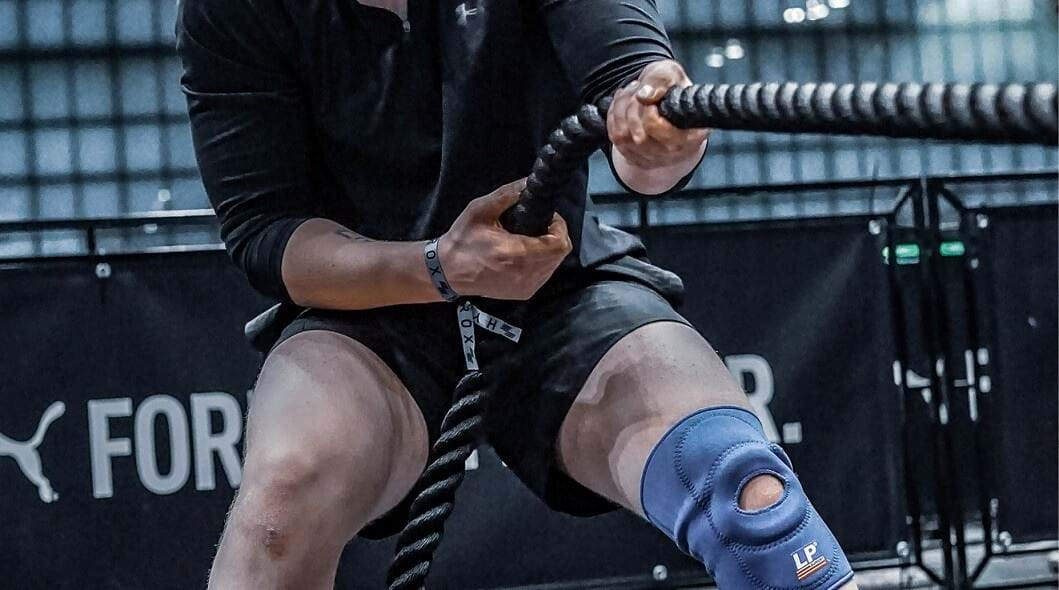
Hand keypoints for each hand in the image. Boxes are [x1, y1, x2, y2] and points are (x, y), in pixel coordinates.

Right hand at [439, 178, 572, 299]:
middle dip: (555, 236)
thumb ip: (507, 195)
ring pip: (555, 265)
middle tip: (539, 224)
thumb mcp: (480, 210)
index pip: (559, 244)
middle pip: (560, 254)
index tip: (547, 216)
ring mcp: (526, 287)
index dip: (559, 226)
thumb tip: (528, 183)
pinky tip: (526, 254)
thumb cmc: (462, 240)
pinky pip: (544, 274)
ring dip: (549, 250)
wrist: (448, 271)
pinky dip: (542, 262)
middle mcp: (525, 274)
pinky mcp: (523, 293)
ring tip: (531, 238)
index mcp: (515, 253)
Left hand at [608, 60, 709, 170]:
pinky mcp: (638, 159)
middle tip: (636, 87)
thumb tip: (644, 95)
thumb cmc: (674, 88)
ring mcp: (655, 159)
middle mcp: (674, 152)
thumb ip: (660, 81)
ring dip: (620, 109)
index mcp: (691, 134)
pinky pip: (615, 140)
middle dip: (630, 105)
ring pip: (622, 137)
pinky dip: (614, 118)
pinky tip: (622, 106)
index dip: (646, 110)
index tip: (648, 94)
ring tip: (629, 93)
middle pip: (637, 135)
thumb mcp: (671, 73)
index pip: (656, 128)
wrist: (667, 101)